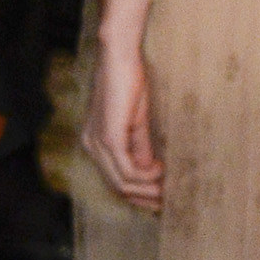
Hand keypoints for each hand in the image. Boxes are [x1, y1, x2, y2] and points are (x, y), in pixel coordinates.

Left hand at [83, 33, 164, 208]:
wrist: (120, 58)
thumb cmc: (129, 83)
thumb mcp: (136, 123)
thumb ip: (140, 148)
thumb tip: (150, 171)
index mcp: (94, 143)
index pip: (114, 180)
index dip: (138, 194)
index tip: (161, 199)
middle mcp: (91, 146)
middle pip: (117, 188)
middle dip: (144, 199)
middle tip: (168, 201)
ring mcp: (97, 143)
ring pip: (122, 183)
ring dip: (148, 190)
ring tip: (169, 188)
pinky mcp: (109, 138)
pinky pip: (127, 170)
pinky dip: (147, 176)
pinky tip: (161, 170)